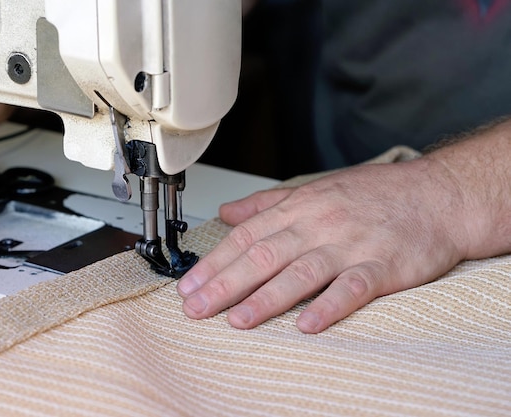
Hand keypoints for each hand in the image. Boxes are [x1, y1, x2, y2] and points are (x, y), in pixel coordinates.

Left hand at [177, 158, 470, 332]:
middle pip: (264, 254)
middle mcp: (320, 224)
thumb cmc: (374, 194)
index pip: (246, 237)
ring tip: (237, 320)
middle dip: (225, 283)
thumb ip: (267, 204)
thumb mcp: (316, 188)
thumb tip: (227, 214)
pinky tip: (308, 325)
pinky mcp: (384, 265)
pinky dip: (330, 306)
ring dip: (267, 298)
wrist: (437, 195)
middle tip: (196, 307)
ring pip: (301, 271)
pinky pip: (353, 287)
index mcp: (300, 207)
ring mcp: (351, 244)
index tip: (188, 286)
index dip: (215, 263)